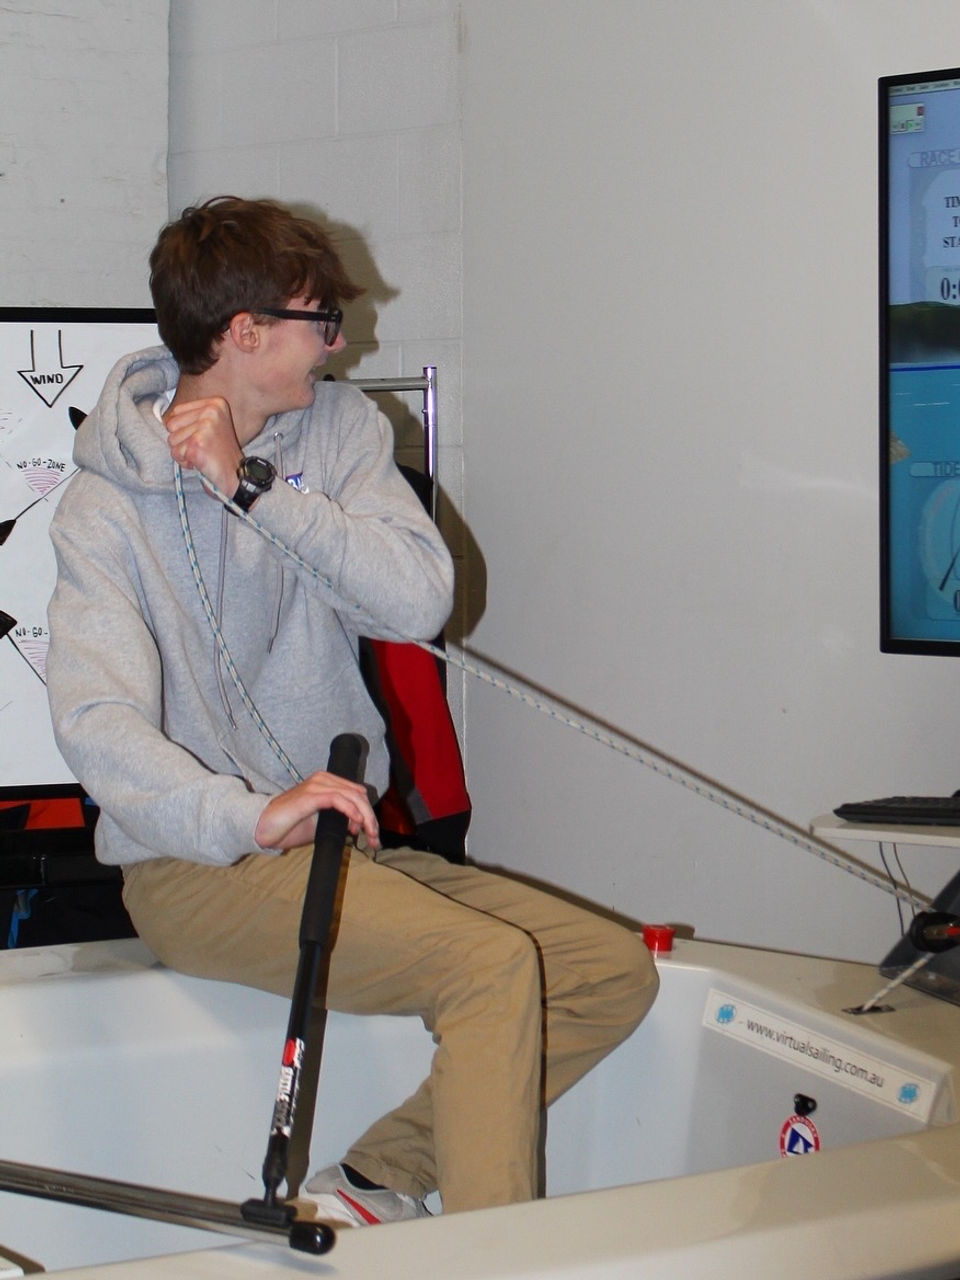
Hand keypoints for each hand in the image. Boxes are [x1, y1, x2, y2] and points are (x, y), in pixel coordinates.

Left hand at [164, 396, 242, 496]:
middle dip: (181, 440)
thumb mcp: (211, 425)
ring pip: (172, 439)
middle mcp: (211, 412)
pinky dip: (185, 461)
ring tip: (202, 454)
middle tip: (201, 447)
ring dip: (183, 452)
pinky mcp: (197, 443)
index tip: (201, 437)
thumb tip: (165, 418)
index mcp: (215, 403)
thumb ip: (191, 417)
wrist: (237, 474)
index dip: (182, 428)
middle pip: (171, 424)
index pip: (177, 411)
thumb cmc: (221, 453)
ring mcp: (205, 427)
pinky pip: (176, 453)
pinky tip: (201, 462)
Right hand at [255, 771, 380, 852]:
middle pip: (359, 794)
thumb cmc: (289, 826)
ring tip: (369, 835)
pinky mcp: (310, 795)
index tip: (371, 835)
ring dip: (366, 817)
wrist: (262, 828)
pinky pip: (338, 799)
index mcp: (327, 783)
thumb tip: (357, 826)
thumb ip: (338, 821)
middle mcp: (324, 779)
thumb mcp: (320, 824)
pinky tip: (356, 824)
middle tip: (375, 838)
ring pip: (353, 796)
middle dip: (371, 817)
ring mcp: (317, 785)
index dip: (368, 813)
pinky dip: (351, 811)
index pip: (357, 794)